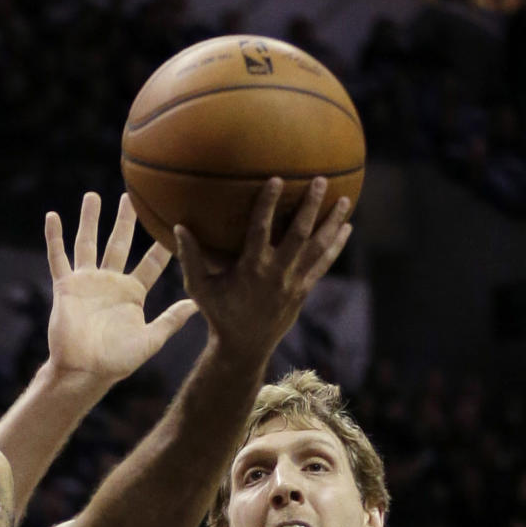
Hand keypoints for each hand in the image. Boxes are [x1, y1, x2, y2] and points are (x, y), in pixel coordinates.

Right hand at [44, 191, 196, 386]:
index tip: (171, 221)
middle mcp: (110, 282)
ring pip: (88, 243)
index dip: (160, 245)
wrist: (84, 371)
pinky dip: (54, 237)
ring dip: (90, 220)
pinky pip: (58, 257)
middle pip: (119, 243)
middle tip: (131, 197)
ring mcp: (87, 282)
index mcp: (132, 293)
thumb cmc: (118, 361)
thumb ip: (171, 320)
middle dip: (125, 221)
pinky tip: (52, 216)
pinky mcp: (66, 287)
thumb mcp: (151, 340)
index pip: (150, 262)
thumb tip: (197, 305)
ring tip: (93, 196)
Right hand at [174, 177, 352, 367]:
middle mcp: (276, 273)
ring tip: (345, 200)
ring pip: (318, 249)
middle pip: (299, 235)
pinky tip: (346, 228)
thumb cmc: (219, 314)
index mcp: (251, 268)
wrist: (244, 347)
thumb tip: (178, 226)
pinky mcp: (303, 291)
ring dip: (332, 223)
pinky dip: (336, 246)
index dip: (269, 204)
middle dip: (311, 206)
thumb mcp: (199, 288)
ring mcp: (293, 283)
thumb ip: (190, 258)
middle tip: (321, 180)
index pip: (261, 229)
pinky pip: (323, 264)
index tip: (277, 179)